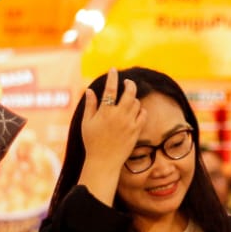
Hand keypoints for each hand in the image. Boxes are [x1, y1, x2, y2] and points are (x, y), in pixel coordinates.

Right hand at [78, 69, 145, 203]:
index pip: (111, 89)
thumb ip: (90, 105)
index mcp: (105, 112)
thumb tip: (90, 90)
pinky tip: (136, 111)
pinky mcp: (136, 131)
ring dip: (133, 98)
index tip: (113, 70)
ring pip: (137, 103)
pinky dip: (141, 110)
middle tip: (127, 82)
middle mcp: (119, 115)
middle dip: (130, 84)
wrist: (104, 162)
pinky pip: (143, 115)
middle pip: (130, 92)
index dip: (113, 77)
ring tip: (128, 100)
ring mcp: (129, 123)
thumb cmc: (92, 142)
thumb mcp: (87, 123)